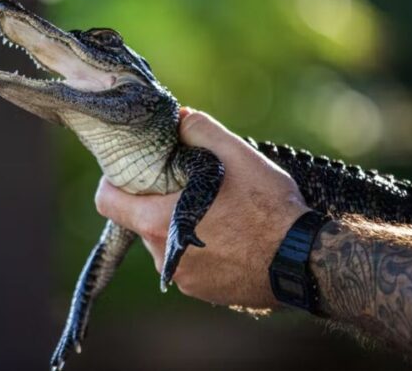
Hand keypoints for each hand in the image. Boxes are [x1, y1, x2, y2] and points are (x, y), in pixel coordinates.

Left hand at [94, 108, 308, 307]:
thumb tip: (177, 118)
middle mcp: (163, 257)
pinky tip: (230, 234)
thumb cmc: (268, 208)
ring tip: (218, 209)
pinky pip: (187, 261)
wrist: (304, 262)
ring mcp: (182, 280)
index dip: (114, 180)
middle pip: (140, 218)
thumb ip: (199, 129)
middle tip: (189, 182)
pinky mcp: (203, 292)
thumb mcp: (236, 155)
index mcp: (158, 222)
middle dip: (157, 199)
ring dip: (181, 222)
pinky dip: (199, 245)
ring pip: (166, 240)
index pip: (107, 201)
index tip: (135, 169)